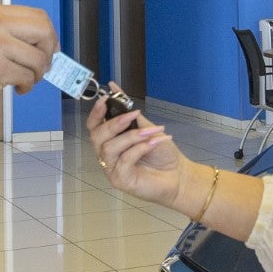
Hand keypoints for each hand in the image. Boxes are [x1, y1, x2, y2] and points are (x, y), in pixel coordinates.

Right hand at [0, 4, 56, 120]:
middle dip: (49, 51)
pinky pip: (28, 76)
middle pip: (44, 31)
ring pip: (39, 57)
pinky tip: (17, 87)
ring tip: (26, 79)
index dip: (49, 34)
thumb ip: (11, 32)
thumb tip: (44, 41)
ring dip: (38, 73)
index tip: (48, 48)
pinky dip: (27, 85)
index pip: (38, 15)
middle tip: (42, 65)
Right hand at [87, 93, 192, 210]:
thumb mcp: (147, 129)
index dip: (96, 112)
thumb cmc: (162, 154)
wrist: (178, 175)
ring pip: (110, 148)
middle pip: (96, 137)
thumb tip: (116, 91)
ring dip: (131, 136)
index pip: (94, 126)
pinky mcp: (120, 180)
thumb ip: (131, 115)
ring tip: (150, 132)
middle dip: (114, 123)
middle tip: (133, 115)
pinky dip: (139, 149)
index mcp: (110, 141)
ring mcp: (112, 169)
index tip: (106, 99)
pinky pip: (124, 161)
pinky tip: (152, 144)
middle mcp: (107, 155)